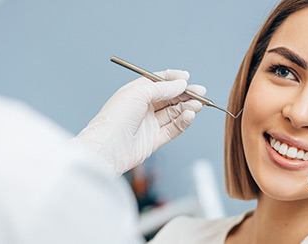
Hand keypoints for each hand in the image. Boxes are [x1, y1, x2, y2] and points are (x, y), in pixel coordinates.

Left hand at [74, 69, 205, 175]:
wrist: (107, 148)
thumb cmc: (115, 118)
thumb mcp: (138, 93)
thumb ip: (162, 88)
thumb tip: (181, 84)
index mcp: (136, 93)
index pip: (159, 82)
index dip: (173, 79)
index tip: (187, 77)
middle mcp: (143, 107)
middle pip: (170, 98)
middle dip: (186, 94)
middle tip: (201, 92)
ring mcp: (150, 123)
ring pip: (174, 113)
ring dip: (187, 107)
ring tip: (198, 105)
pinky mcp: (155, 139)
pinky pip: (174, 128)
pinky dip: (183, 121)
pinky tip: (190, 115)